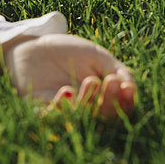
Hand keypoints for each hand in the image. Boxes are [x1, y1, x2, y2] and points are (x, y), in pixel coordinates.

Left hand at [0, 33, 135, 117]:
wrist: (34, 46)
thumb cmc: (69, 52)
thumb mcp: (98, 57)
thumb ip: (118, 70)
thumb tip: (130, 87)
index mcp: (102, 96)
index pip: (120, 109)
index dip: (126, 102)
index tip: (126, 86)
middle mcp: (86, 108)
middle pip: (104, 118)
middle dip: (111, 102)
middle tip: (112, 82)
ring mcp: (65, 110)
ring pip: (81, 117)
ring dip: (89, 101)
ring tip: (91, 81)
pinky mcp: (42, 110)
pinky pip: (52, 117)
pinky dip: (61, 106)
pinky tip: (67, 90)